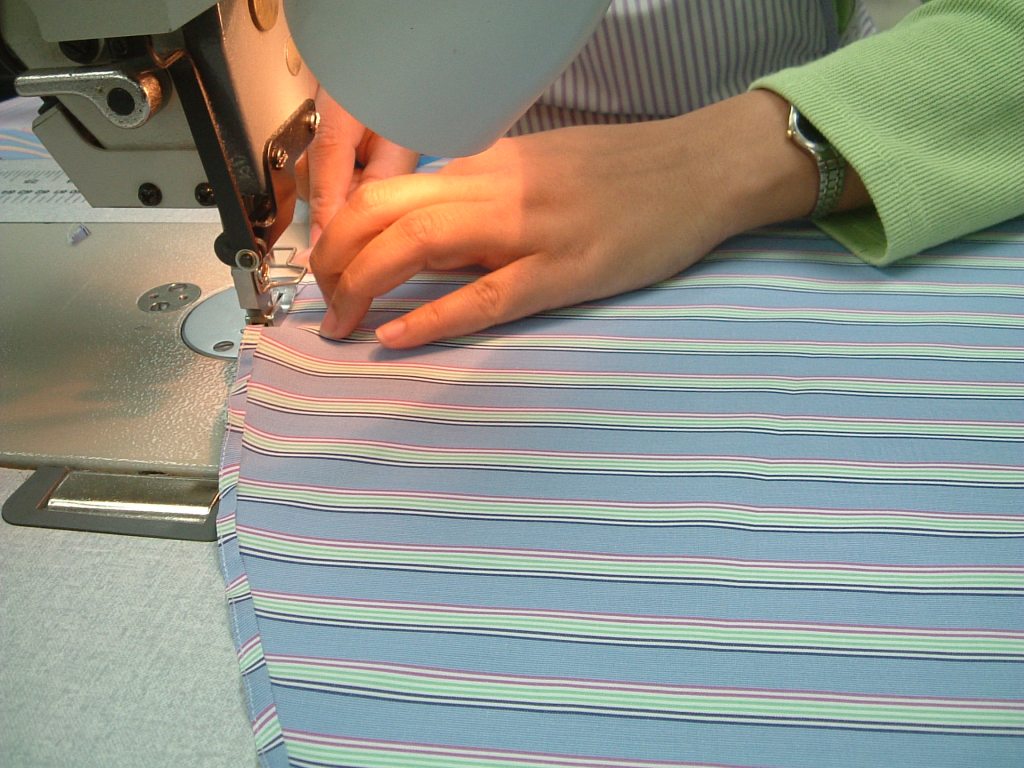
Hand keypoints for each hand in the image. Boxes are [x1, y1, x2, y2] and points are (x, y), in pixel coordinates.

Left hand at [311, 90, 864, 347]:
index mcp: (486, 163)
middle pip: (383, 211)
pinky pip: (486, 296)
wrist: (700, 168)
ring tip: (341, 325)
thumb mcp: (539, 169)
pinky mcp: (565, 272)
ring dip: (364, 286)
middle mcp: (495, 188)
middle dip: (334, 260)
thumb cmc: (623, 171)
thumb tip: (430, 246)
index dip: (340, 229)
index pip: (387, 188)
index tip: (327, 267)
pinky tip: (396, 338)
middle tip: (323, 304)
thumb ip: (481, 202)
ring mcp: (530, 230)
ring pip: (420, 245)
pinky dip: (433, 317)